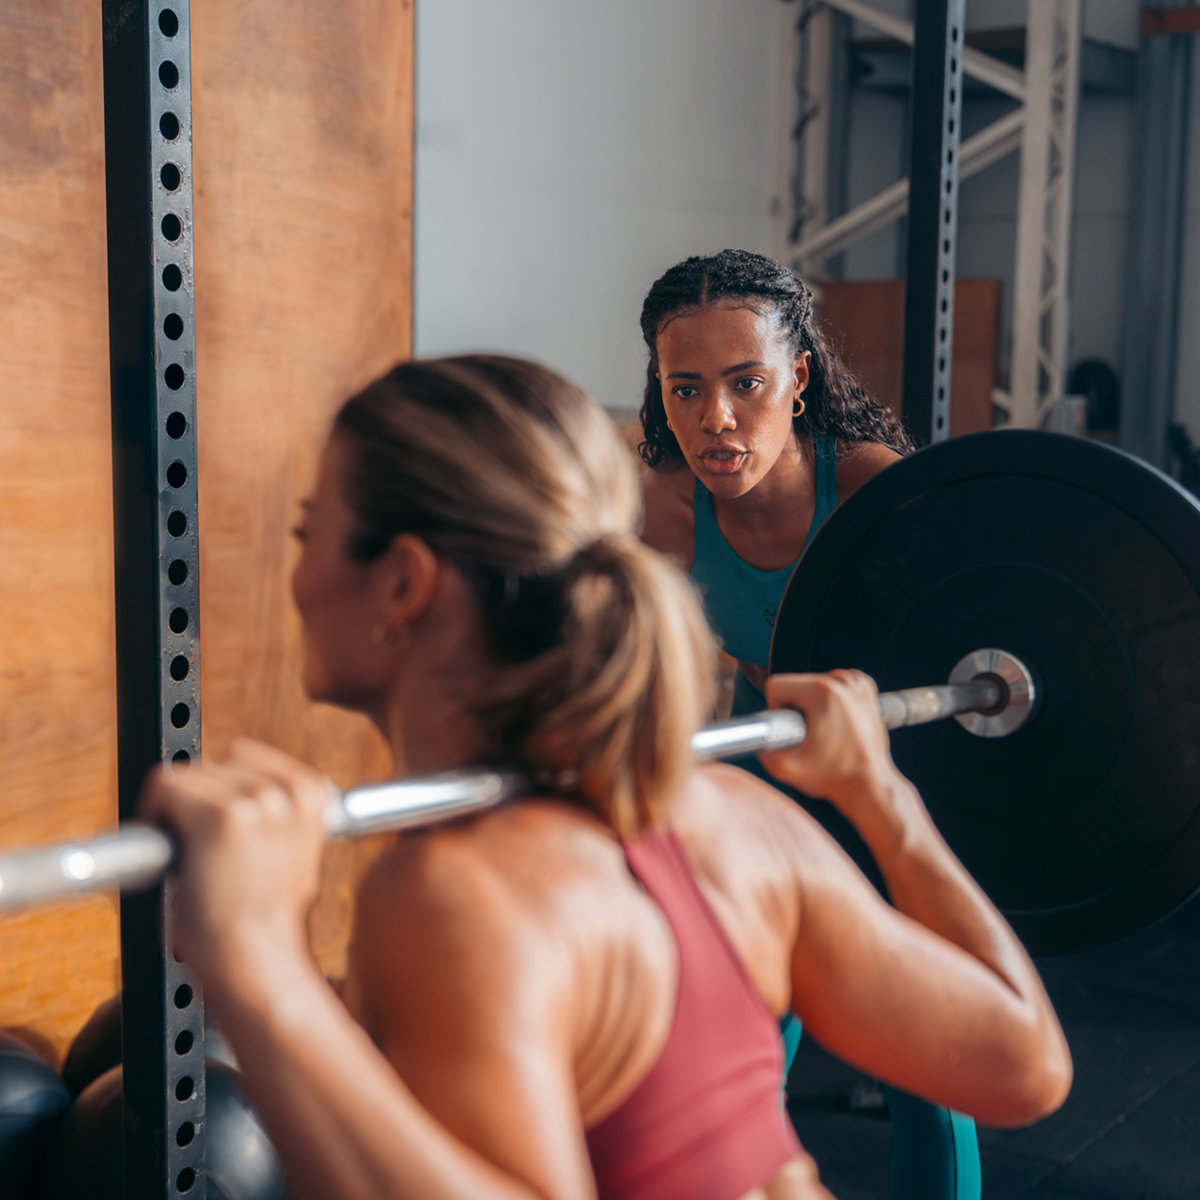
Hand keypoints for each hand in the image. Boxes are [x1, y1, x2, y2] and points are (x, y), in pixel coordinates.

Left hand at [139, 738, 330, 978]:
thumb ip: (283, 816)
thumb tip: (254, 794)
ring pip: (192, 774)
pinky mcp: (220, 816)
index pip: (247, 757)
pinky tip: (166, 847)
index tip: (214, 825)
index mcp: (312, 793)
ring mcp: (256, 800)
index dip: (223, 788)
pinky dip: (153, 811)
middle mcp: (288, 790)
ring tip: (187, 851)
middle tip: (198, 846)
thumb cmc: (264, 919)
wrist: (254, 957)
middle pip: (219, 762)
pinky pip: (166, 785)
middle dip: (201, 798)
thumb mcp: (297, 855)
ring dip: (178, 807)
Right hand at [758, 671, 900, 814]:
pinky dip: (830, 702)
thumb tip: (753, 736)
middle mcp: (842, 682)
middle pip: (796, 684)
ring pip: (813, 684)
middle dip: (796, 708)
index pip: (776, 686)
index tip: (794, 731)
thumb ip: (761, 749)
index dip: (777, 710)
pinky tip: (837, 723)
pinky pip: (832, 686)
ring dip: (812, 705)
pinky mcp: (865, 688)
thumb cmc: (835, 776)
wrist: (869, 785)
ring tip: (826, 732)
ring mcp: (857, 683)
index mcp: (822, 692)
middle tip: (811, 736)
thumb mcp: (785, 768)